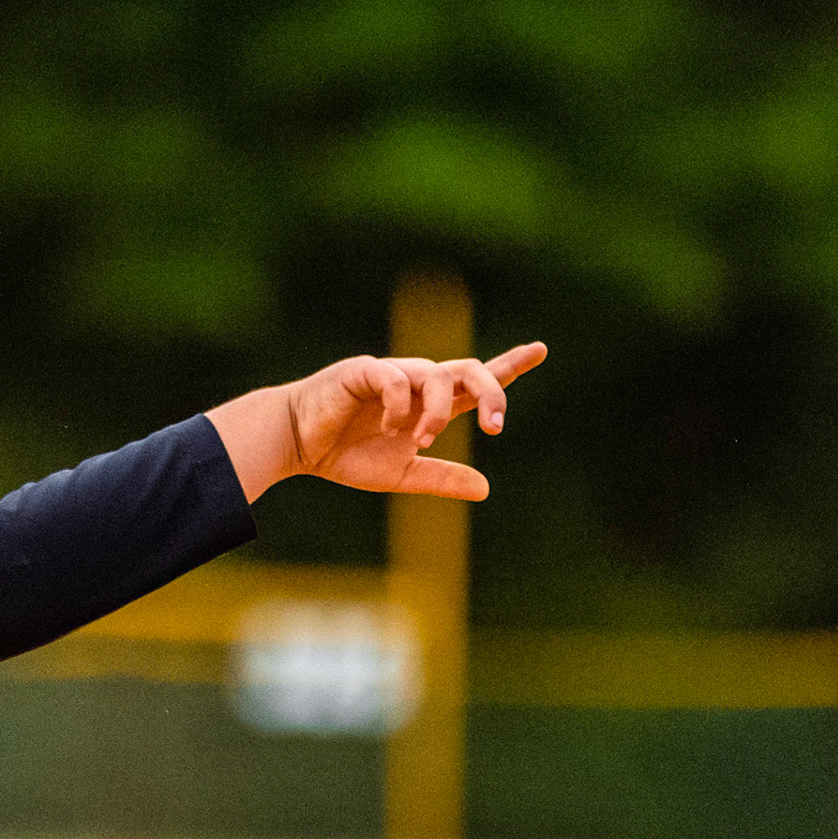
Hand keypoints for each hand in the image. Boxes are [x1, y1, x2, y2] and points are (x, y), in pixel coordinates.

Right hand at [284, 344, 547, 498]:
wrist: (297, 445)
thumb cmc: (345, 454)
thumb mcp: (401, 474)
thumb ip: (440, 478)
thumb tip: (485, 488)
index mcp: (428, 404)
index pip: (476, 382)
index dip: (509, 366)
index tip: (540, 350)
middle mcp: (416, 382)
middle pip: (469, 370)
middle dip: (493, 391)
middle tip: (496, 426)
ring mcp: (392, 373)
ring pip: (437, 376)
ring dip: (440, 412)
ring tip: (423, 439)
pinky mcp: (365, 371)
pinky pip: (398, 381)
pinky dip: (402, 408)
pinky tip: (388, 429)